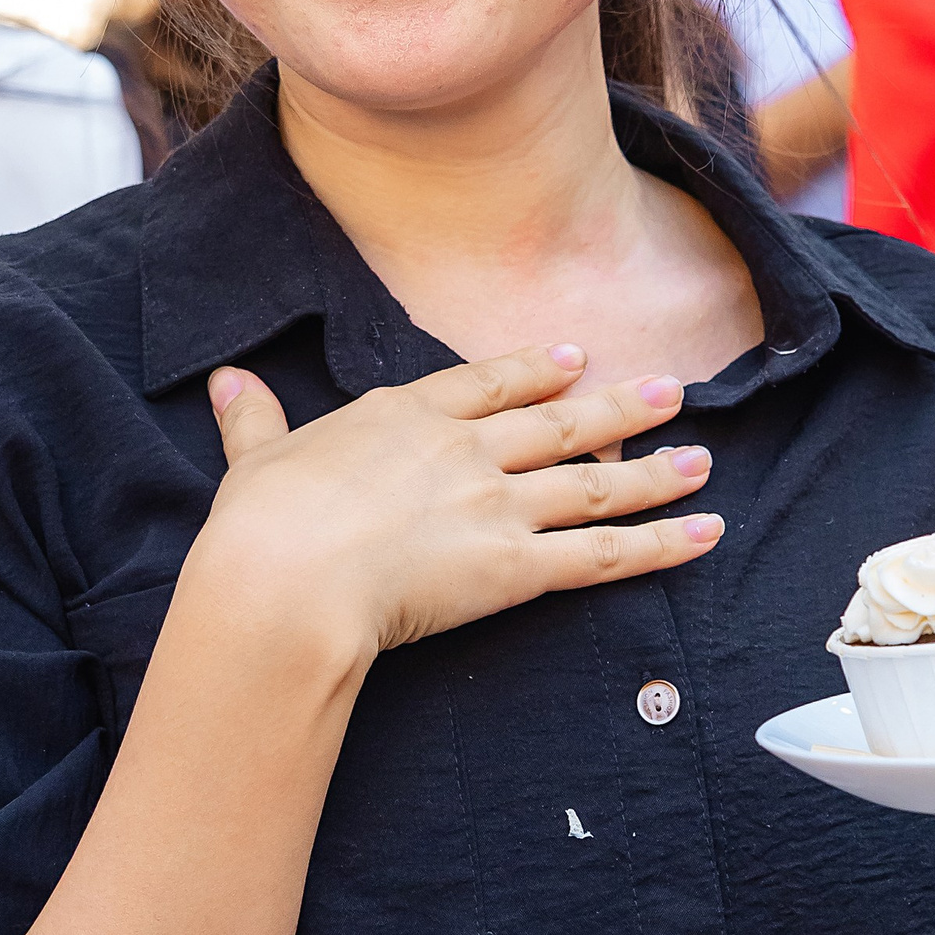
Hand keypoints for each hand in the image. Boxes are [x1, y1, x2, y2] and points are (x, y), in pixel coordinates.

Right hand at [200, 342, 721, 663]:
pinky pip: (603, 554)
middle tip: (671, 391)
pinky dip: (661, 544)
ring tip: (704, 460)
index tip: (572, 357)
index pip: (485, 384)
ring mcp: (496, 505)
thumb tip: (228, 382)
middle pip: (558, 422)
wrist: (287, 577)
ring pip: (594, 482)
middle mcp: (464, 451)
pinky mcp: (515, 566)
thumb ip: (254, 421)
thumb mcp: (255, 460)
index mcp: (404, 417)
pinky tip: (706, 532)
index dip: (534, 370)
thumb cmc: (262, 525)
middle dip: (619, 407)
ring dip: (655, 473)